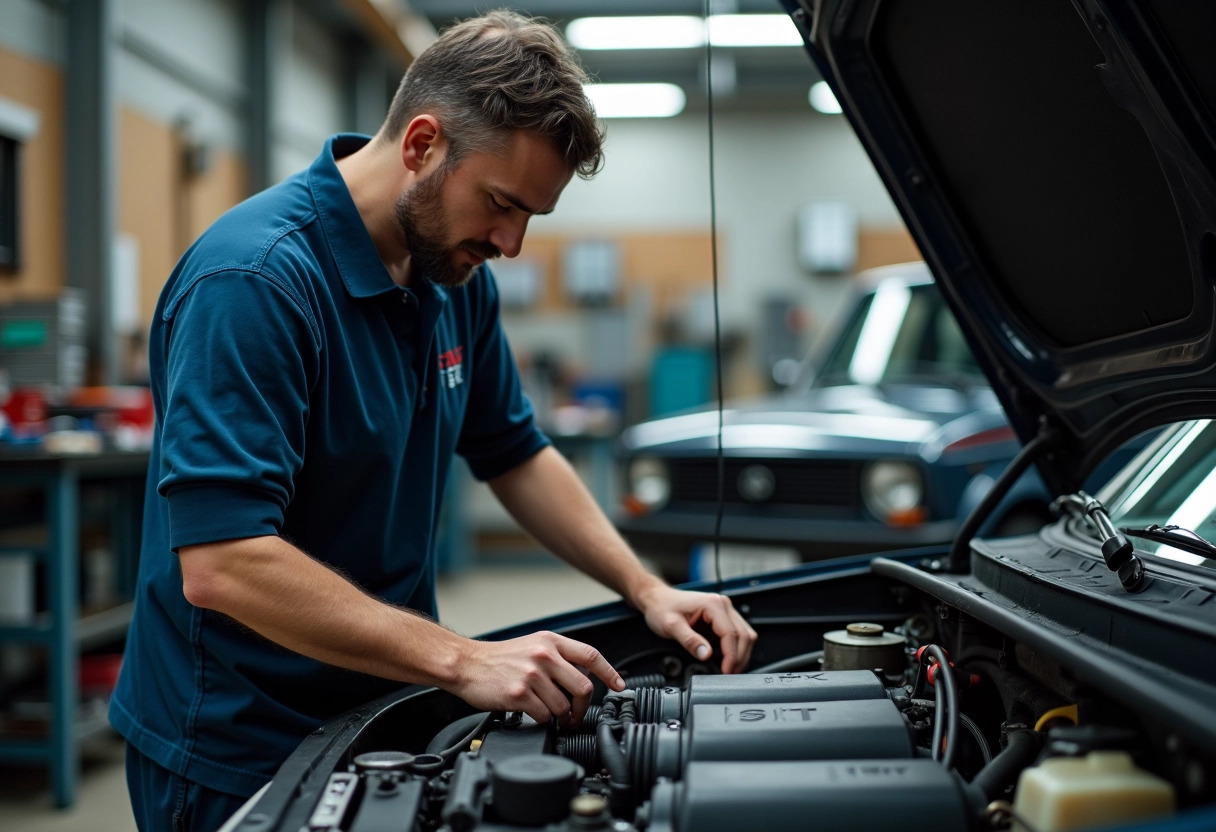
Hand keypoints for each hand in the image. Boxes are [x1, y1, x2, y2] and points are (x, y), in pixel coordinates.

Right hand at [452, 631, 624, 726]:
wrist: (466, 664)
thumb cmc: (499, 658)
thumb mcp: (533, 645)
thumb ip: (558, 656)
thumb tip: (583, 677)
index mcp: (550, 641)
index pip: (591, 656)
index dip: (610, 672)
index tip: (619, 685)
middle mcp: (544, 655)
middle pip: (583, 687)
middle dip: (582, 706)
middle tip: (575, 714)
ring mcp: (532, 675)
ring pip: (563, 706)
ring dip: (558, 715)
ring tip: (546, 712)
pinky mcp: (519, 694)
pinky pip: (543, 715)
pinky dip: (540, 719)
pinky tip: (530, 712)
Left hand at [636, 584, 756, 673]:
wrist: (657, 599)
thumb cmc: (662, 608)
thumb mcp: (671, 626)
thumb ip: (689, 641)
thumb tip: (706, 654)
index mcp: (713, 604)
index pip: (731, 634)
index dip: (731, 656)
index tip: (726, 671)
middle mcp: (722, 604)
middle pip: (744, 635)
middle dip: (739, 658)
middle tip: (730, 675)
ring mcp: (724, 610)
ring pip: (745, 635)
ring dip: (741, 654)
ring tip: (730, 670)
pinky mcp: (722, 618)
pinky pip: (737, 634)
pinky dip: (736, 649)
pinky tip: (728, 660)